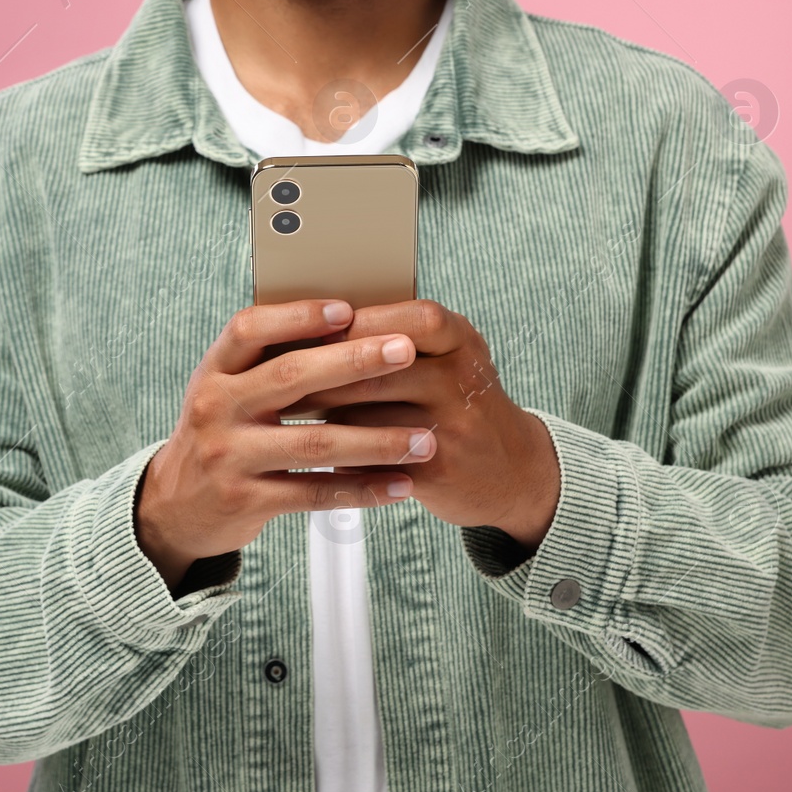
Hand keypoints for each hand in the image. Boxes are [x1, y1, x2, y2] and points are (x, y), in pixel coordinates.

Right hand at [136, 300, 434, 589]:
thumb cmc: (221, 433)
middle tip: (405, 351)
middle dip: (355, 361)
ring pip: (314, 441)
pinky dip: (362, 488)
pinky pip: (314, 492)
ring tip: (424, 438)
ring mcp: (229, 456)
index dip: (298, 315)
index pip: (250, 329)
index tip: (347, 309)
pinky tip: (400, 484)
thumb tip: (345, 321)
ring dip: (377, 440)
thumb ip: (269, 362)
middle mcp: (216, 408)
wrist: (176, 505)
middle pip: (290, 376)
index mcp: (214, 371)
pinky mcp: (245, 500)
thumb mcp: (227, 390)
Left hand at [284, 300, 561, 550]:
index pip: (414, 318)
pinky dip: (341, 460)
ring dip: (323, 416)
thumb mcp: (449, 359)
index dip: (363, 322)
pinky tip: (315, 456)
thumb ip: (398, 338)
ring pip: (369, 416)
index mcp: (461, 341)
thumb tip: (317, 324)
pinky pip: (374, 461)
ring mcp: (454, 427)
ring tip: (285, 414)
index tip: (317, 328)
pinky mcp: (439, 471)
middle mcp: (463, 379)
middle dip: (324, 372)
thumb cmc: (460, 403)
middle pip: (380, 368)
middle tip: (277, 376)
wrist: (513, 472)